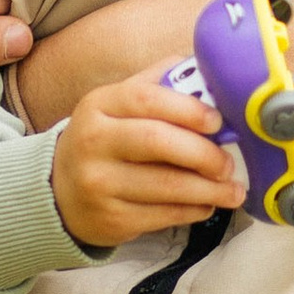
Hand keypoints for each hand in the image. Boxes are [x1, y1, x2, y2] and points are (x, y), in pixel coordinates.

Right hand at [51, 75, 245, 249]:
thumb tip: (211, 74)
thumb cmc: (106, 141)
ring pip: (166, 185)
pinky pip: (164, 215)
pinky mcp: (110, 219)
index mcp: (99, 104)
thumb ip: (159, 85)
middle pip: (157, 141)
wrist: (60, 192)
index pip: (146, 98)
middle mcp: (93, 142)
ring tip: (232, 191)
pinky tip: (207, 205)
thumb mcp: (117, 105)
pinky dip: (194, 210)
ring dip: (209, 190)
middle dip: (204, 153)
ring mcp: (99, 183)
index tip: (218, 122)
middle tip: (228, 164)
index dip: (188, 108)